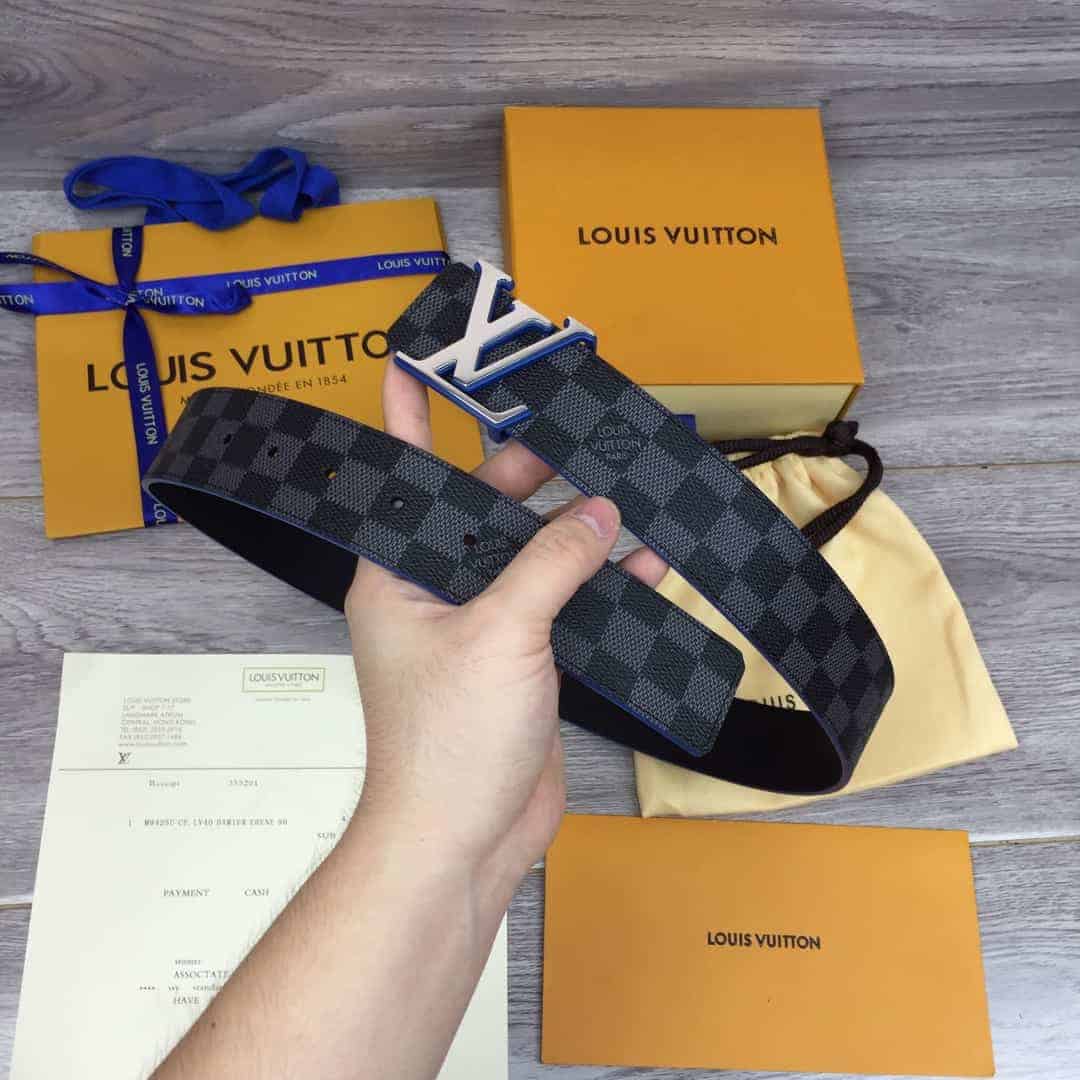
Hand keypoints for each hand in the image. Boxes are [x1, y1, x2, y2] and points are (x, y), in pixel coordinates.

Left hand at [345, 362, 665, 896]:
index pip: (400, 474)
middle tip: (572, 420)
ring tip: (625, 485)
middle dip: (526, 467)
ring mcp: (483, 626)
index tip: (416, 358)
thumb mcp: (500, 635)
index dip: (407, 414)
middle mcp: (436, 590)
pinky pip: (564, 604)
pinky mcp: (524, 660)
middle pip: (482, 507)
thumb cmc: (447, 744)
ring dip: (576, 527)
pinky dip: (601, 586)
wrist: (463, 839)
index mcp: (399, 573)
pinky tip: (644, 566)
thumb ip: (550, 565)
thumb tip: (598, 513)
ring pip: (532, 555)